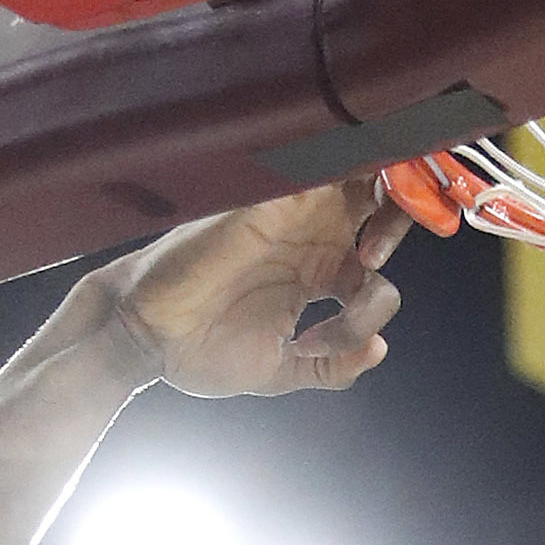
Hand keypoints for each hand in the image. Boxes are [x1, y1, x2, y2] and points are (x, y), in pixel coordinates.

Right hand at [95, 180, 405, 399]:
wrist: (146, 338)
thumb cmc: (202, 351)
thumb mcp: (280, 372)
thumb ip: (330, 367)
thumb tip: (377, 350)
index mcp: (318, 275)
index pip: (374, 270)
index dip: (381, 296)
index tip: (360, 325)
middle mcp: (309, 239)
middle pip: (377, 209)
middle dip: (399, 222)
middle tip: (375, 257)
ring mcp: (290, 217)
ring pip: (355, 179)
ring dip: (375, 189)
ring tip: (368, 228)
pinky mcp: (266, 204)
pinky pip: (315, 171)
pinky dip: (339, 172)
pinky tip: (348, 185)